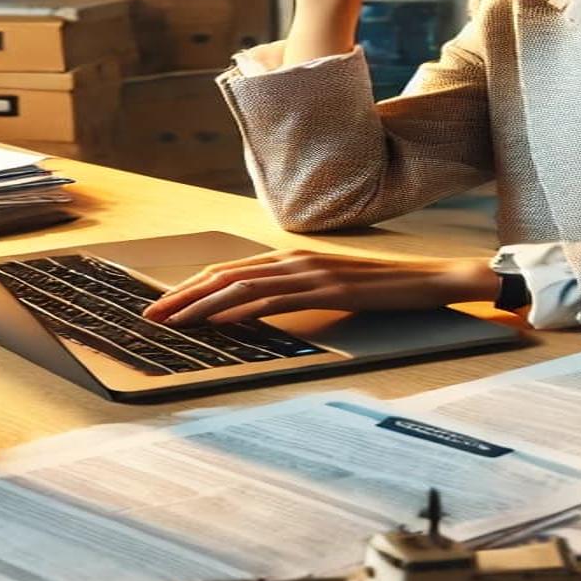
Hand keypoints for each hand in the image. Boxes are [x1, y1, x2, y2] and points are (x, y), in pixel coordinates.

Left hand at [141, 250, 500, 324]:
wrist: (430, 278)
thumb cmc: (385, 287)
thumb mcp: (334, 288)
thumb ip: (298, 292)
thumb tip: (261, 309)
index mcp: (295, 258)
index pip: (231, 271)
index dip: (192, 287)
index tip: (164, 305)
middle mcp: (296, 259)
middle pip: (225, 275)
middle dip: (182, 296)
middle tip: (151, 315)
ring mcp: (311, 272)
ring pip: (242, 287)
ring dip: (201, 305)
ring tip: (173, 321)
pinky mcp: (328, 290)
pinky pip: (275, 300)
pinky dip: (242, 310)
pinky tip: (220, 322)